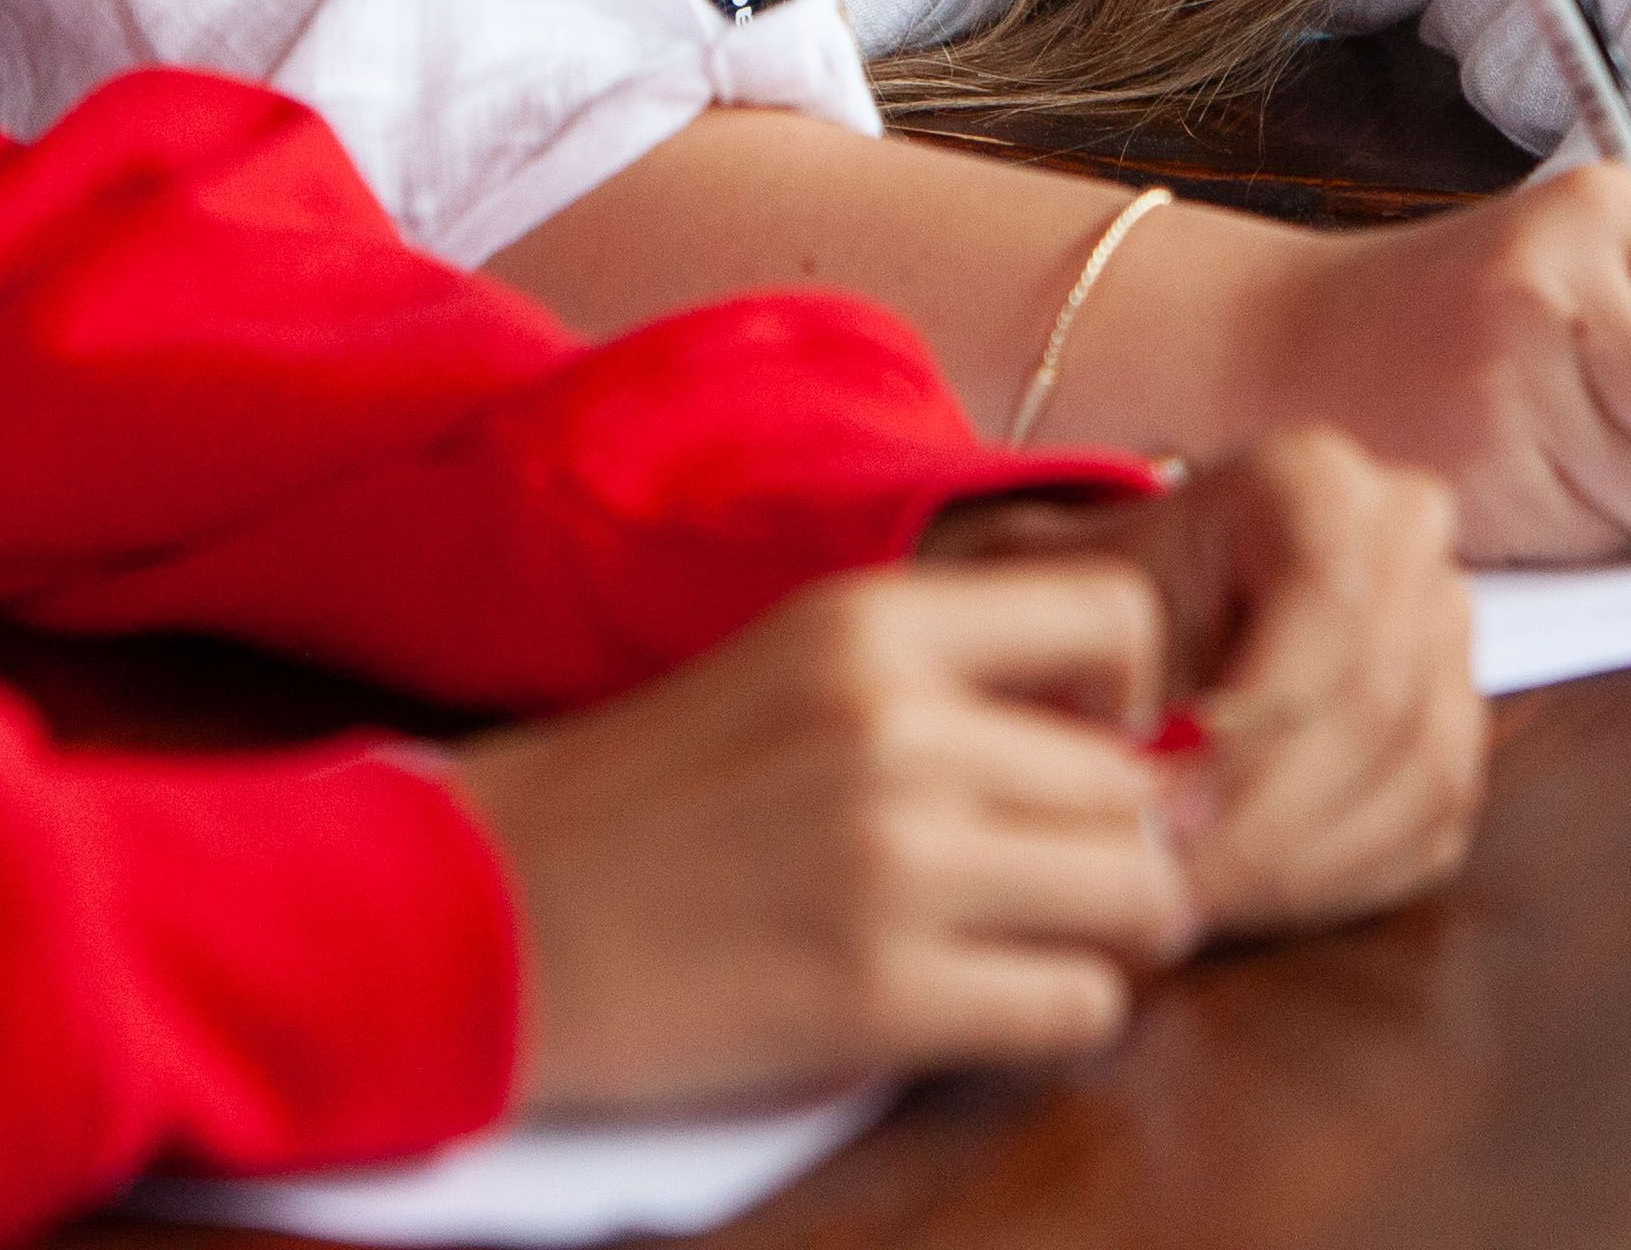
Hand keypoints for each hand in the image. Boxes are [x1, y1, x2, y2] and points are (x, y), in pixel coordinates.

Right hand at [440, 561, 1199, 1117]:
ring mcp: (896, 865)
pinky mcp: (882, 998)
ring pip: (1142, 896)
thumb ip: (942, 683)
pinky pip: (1081, 1008)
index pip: (1118, 616)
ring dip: (1105, 933)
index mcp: (869, 624)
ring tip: (1023, 941)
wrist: (487, 914)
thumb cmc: (641, 797)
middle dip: (1117, 842)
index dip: (1132, 698)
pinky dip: (1058, 1014)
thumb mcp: (787, 668)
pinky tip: (984, 1004)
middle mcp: (899, 729)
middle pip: (1140, 783)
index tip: (1082, 751)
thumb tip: (1143, 745)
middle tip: (1048, 879)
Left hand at [920, 428, 1480, 935]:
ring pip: (1420, 773)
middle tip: (1174, 886)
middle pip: (1381, 698)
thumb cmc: (1095, 609)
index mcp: (1317, 479)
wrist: (1130, 627)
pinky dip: (1340, 881)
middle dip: (1272, 815)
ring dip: (1305, 863)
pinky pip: (1429, 825)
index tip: (1164, 812)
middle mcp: (1406, 539)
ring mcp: (1448, 635)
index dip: (1257, 725)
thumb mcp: (1078, 612)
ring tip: (1200, 903)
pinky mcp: (1455, 727)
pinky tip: (1251, 903)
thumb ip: (1107, 677)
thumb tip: (1138, 791)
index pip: (1331, 602)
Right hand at [1248, 170, 1630, 562]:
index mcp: (1606, 210)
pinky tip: (1534, 482)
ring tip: (1591, 463)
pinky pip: (1597, 537)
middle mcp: (1560, 277)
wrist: (1289, 339)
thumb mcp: (1602, 281)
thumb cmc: (1465, 313)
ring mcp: (1511, 369)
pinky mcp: (1476, 458)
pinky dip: (1589, 534)